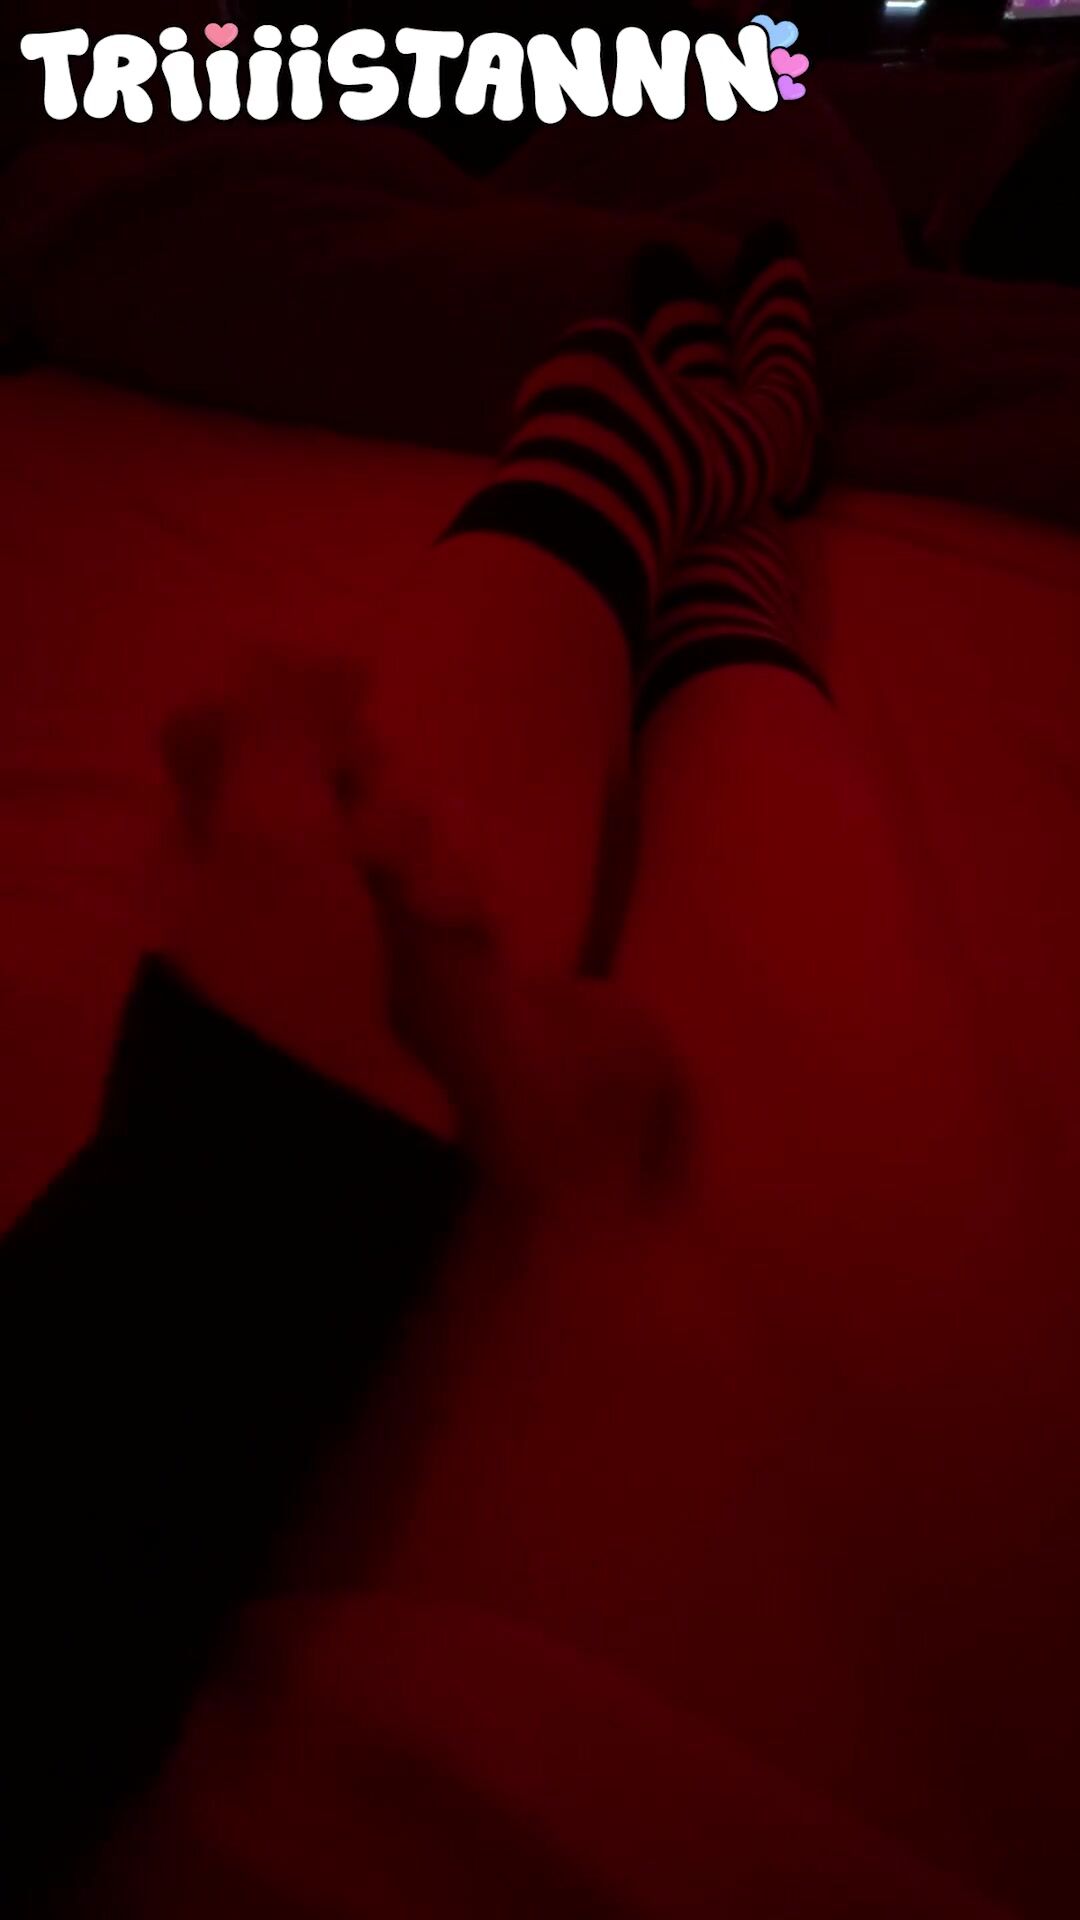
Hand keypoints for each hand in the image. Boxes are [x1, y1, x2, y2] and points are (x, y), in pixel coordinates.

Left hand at [158, 658, 688, 1207]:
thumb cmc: (277, 968)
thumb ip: (284, 720)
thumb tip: (325, 654)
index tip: (341, 754)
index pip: (275, 741)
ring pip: (415, 841)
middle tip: (373, 857)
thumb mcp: (261, 825)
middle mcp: (282, 880)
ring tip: (427, 912)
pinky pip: (455, 903)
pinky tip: (462, 938)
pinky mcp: (413, 978)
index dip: (316, 736)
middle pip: (356, 786)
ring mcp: (349, 933)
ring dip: (429, 862)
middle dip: (383, 809)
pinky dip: (461, 913)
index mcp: (220, 838)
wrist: (327, 1125)